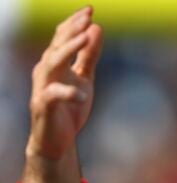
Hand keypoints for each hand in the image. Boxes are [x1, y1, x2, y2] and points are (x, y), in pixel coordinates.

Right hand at [27, 6, 101, 159]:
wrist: (57, 139)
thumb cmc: (70, 106)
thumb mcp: (85, 78)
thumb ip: (89, 56)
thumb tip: (97, 28)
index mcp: (55, 63)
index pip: (62, 37)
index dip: (75, 23)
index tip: (90, 9)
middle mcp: (45, 71)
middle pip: (57, 45)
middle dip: (72, 30)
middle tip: (87, 18)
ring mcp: (43, 88)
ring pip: (51, 64)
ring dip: (68, 50)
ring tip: (85, 39)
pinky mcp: (44, 106)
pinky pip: (53, 96)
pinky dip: (68, 93)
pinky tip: (82, 94)